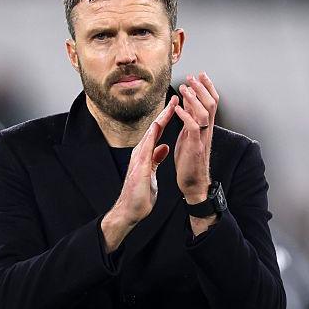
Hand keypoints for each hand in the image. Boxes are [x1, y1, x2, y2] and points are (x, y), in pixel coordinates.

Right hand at [101, 97, 176, 251]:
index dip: (168, 118)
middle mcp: (141, 153)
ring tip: (170, 107)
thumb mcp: (152, 173)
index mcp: (145, 154)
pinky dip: (153, 137)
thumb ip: (156, 158)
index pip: (158, 132)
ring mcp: (139, 159)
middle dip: (166, 113)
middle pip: (154, 128)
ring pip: (150, 134)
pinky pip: (146, 149)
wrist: (130, 210)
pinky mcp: (140, 168)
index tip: (178, 106)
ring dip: (160, 120)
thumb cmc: (140, 194)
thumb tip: (164, 147)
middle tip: (176, 97)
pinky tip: (157, 128)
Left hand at [173, 72, 218, 201]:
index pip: (211, 102)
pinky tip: (178, 108)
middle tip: (193, 77)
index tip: (200, 75)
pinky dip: (185, 115)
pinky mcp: (195, 147)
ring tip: (185, 88)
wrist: (193, 183)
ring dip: (194, 98)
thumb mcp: (188, 135)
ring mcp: (202, 138)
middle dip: (202, 88)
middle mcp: (207, 130)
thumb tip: (187, 103)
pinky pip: (193, 127)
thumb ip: (189, 119)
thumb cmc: (189, 161)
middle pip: (211, 103)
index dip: (207, 87)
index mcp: (205, 127)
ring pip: (204, 112)